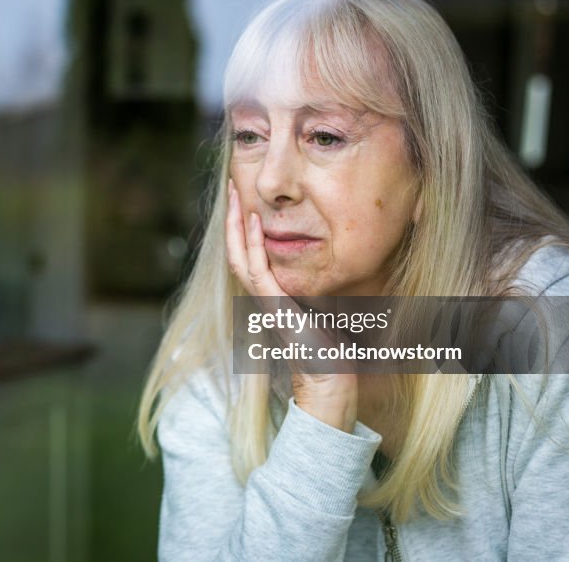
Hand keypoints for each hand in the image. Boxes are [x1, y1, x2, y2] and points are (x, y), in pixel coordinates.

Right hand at [225, 179, 357, 432]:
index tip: (245, 200)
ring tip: (235, 198)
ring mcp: (266, 303)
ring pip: (240, 258)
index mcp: (271, 297)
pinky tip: (255, 223)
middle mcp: (263, 298)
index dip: (243, 228)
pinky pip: (257, 271)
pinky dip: (253, 246)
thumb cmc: (332, 352)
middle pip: (237, 251)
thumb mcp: (326, 308)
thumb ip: (321, 288)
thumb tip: (335, 266)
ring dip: (236, 226)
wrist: (330, 382)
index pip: (249, 255)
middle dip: (233, 218)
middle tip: (233, 186)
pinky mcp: (274, 308)